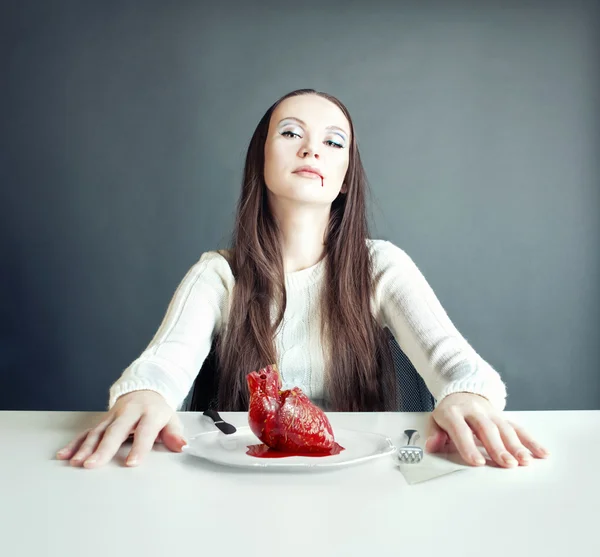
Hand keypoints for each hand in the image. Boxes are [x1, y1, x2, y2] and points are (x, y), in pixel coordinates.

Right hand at [55, 390, 186, 468]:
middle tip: (93, 464)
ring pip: (98, 431)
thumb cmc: (158, 411)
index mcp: (150, 413)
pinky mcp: (102, 420)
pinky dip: (75, 443)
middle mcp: (129, 413)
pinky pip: (87, 431)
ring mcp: (113, 416)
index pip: (145, 431)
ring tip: (77, 463)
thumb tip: (182, 447)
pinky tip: (65, 454)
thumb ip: (175, 434)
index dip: (139, 447)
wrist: (145, 390)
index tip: (131, 463)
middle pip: (115, 431)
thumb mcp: (171, 419)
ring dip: (85, 447)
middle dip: (103, 448)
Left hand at [425, 392, 549, 467]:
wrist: (462, 391)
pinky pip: (518, 427)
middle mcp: (474, 410)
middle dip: (498, 447)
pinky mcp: (503, 416)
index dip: (468, 446)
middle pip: (487, 429)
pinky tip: (541, 453)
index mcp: (453, 412)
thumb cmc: (449, 412)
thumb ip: (434, 434)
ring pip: (505, 428)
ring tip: (525, 461)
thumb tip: (432, 446)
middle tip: (507, 464)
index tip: (477, 462)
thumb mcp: (435, 420)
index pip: (460, 429)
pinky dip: (531, 440)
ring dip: (517, 445)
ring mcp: (491, 412)